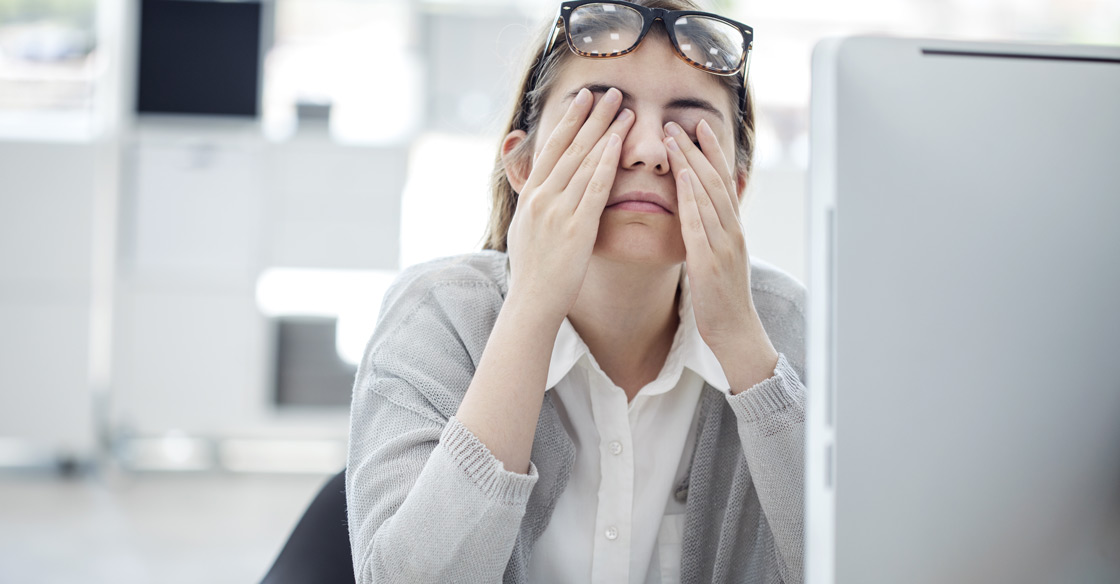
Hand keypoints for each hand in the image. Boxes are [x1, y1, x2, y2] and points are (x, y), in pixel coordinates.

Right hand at [506, 87, 635, 323]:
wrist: (532, 302)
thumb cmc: (533, 271)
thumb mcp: (525, 230)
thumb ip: (534, 204)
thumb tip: (535, 186)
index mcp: (531, 196)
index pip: (551, 149)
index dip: (568, 122)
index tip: (583, 100)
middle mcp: (541, 198)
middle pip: (569, 147)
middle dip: (590, 116)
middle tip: (607, 91)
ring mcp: (558, 211)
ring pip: (584, 161)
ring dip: (604, 131)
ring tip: (622, 108)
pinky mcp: (576, 227)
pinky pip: (595, 188)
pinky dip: (607, 162)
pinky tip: (619, 143)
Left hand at [663, 119, 778, 388]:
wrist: (736, 332)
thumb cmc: (722, 297)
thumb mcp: (719, 257)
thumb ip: (713, 231)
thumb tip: (702, 208)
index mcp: (732, 228)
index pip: (722, 180)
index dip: (711, 151)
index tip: (698, 125)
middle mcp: (731, 230)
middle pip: (716, 180)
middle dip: (699, 148)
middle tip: (681, 120)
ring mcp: (723, 244)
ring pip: (709, 196)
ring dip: (691, 165)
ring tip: (675, 140)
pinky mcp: (710, 262)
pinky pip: (700, 225)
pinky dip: (691, 200)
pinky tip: (680, 181)